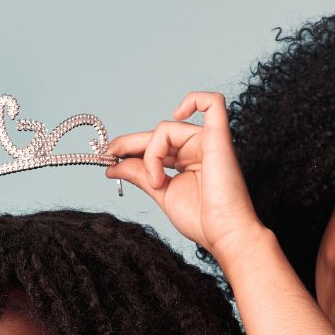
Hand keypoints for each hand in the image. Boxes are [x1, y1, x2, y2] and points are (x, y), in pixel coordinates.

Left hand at [106, 92, 265, 262]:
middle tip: (110, 153)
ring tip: (156, 182)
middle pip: (157, 134)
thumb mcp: (162, 194)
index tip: (110, 158)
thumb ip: (139, 175)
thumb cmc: (202, 221)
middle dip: (131, 143)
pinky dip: (194, 99)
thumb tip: (113, 165)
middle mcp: (197, 149)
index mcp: (186, 162)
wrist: (225, 235)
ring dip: (152, 154)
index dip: (130, 148)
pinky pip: (212, 103)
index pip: (154, 146)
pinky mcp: (219, 138)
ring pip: (166, 129)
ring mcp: (208, 141)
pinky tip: (178, 113)